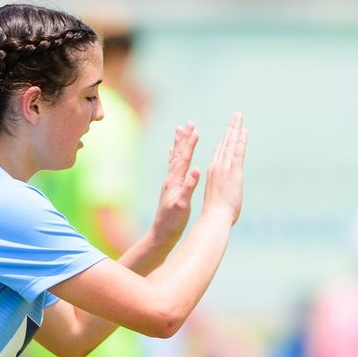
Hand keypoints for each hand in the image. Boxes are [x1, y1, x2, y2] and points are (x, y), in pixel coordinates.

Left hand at [149, 122, 198, 243]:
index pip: (184, 158)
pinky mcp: (170, 188)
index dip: (190, 144)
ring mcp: (169, 183)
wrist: (161, 233)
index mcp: (175, 181)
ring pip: (175, 158)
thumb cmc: (173, 221)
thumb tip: (195, 170)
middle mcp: (170, 179)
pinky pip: (173, 167)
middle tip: (188, 123)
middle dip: (184, 138)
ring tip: (180, 130)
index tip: (196, 130)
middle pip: (178, 154)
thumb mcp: (183, 205)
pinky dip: (174, 156)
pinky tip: (172, 152)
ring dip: (179, 144)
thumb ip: (189, 187)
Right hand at [200, 113, 246, 222]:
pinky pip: (237, 151)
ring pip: (230, 143)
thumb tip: (225, 193)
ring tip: (238, 116)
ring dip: (235, 128)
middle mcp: (217, 166)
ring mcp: (225, 168)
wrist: (215, 217)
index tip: (228, 131)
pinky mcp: (233, 171)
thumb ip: (221, 191)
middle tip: (236, 116)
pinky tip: (243, 131)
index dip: (224, 141)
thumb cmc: (216, 213)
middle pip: (225, 143)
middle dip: (231, 128)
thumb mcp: (217, 198)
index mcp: (213, 172)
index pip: (219, 152)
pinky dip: (240, 140)